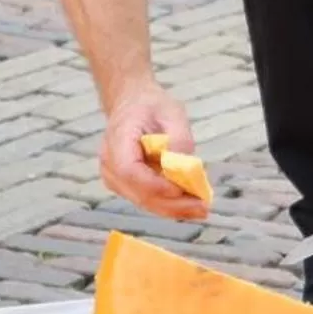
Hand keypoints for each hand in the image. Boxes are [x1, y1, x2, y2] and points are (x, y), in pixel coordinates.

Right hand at [99, 83, 205, 220]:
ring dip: (173, 209)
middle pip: (138, 193)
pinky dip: (169, 205)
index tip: (180, 190)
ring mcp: (115, 178)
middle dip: (172, 204)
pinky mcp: (126, 186)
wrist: (131, 105)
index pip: (129, 171)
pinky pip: (147, 199)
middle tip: (202, 207)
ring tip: (201, 209)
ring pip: (143, 202)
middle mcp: (109, 164)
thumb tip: (184, 165)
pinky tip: (191, 205)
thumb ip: (179, 137)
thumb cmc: (151, 106)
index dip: (154, 185)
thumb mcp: (171, 111)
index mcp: (117, 140)